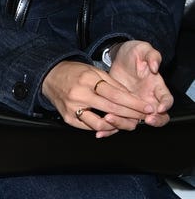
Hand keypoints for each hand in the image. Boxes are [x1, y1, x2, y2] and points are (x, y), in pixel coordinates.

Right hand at [40, 57, 166, 136]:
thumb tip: (131, 98)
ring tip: (129, 123)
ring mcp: (73, 108)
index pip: (116, 94)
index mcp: (88, 80)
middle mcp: (80, 94)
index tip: (147, 107)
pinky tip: (112, 125)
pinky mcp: (68, 118)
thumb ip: (112, 84)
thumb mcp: (94, 71)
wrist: (50, 77)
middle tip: (144, 117)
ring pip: (100, 123)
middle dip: (131, 115)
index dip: (134, 103)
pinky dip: (102, 128)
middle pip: (111, 109)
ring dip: (118, 125)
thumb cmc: (74, 72)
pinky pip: (89, 127)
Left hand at [106, 41, 172, 122]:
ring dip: (123, 123)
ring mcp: (134, 107)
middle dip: (152, 121)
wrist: (119, 58)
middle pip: (156, 117)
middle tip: (144, 119)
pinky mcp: (120, 109)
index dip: (165, 105)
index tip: (158, 108)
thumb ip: (152, 56)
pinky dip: (109, 128)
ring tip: (110, 118)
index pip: (166, 99)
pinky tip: (99, 131)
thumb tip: (155, 66)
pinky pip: (117, 123)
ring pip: (134, 122)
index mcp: (157, 87)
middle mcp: (148, 100)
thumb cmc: (135, 53)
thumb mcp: (144, 50)